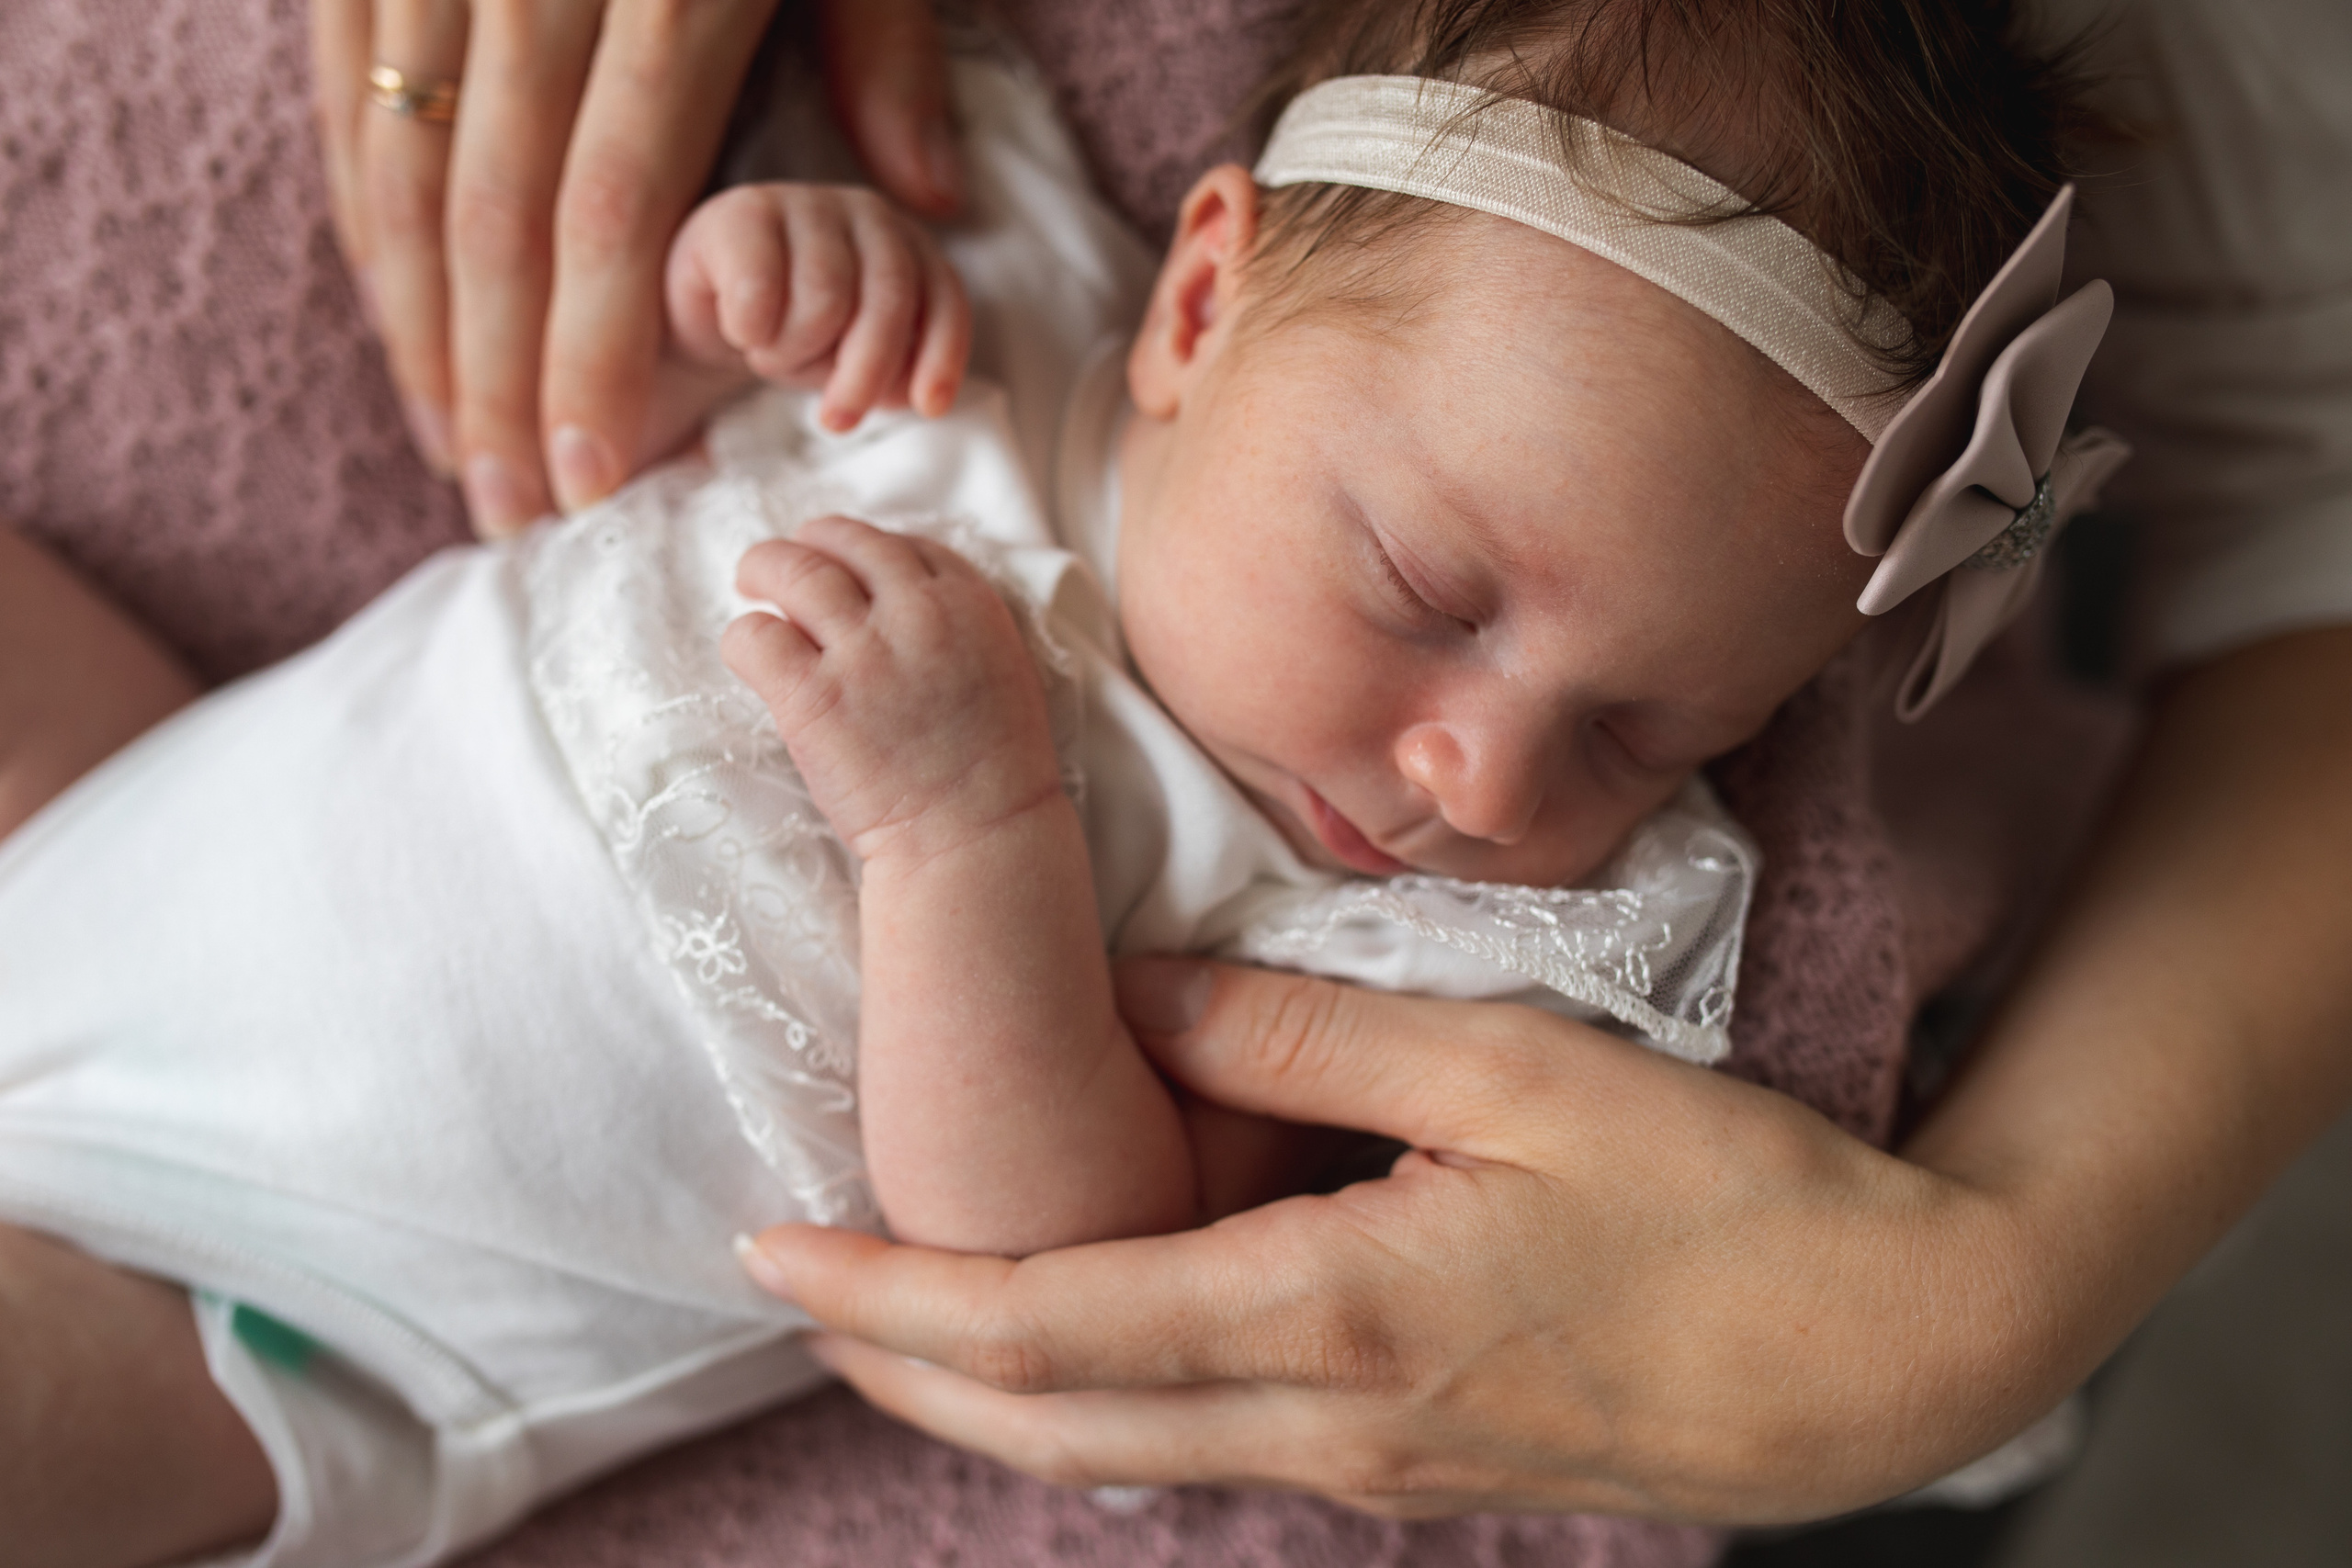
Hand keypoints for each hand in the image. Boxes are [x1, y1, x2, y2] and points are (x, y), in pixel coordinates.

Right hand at [309, 0, 962, 536]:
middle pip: (493, 210)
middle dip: (500, 378)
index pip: (610, 201)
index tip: (596, 470)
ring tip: (454, 450)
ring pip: (400, 163)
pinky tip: (396, 312)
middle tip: (514, 510)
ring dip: (420, 324)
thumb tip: (926, 205)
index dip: (594, 352)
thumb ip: (890, 49)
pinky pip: (348, 93)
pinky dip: (367, 213)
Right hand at [666, 183, 968, 435]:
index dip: (941, 355)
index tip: (928, 407)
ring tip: (772, 355)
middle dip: (865, 372)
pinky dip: (753, 330)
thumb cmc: (793, 331)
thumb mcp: (852, 360)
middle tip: (837, 419)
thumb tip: (909, 396)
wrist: (707, 306)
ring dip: (796, 352)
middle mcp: (868, 215)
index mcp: (909, 249)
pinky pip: (761, 291)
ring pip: (825, 301)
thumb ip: (891, 372)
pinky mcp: (743, 212)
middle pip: (888, 301)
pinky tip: (742, 331)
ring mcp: (807, 204)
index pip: (944, 299)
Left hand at [724, 517, 1062, 863]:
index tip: (847, 568)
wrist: (978, 838)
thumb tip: (898, 605)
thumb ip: (958, 628)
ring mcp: (864, 654)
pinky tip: (750, 656)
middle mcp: (918, 614)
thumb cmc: (994, 772)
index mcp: (970, 604)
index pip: (904, 546)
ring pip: (793, 570)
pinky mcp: (814, 697)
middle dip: (807, 545)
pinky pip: (755, 637)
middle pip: (844, 542)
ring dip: (763, 568)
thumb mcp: (1002, 671)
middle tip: (781, 566)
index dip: (866, 551)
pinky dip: (743, 638)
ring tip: (749, 583)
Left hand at [737, 958, 2090, 1521]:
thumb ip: (1304, 1033)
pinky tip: (1079, 1346)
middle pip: (1052, 1423)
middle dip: (903, 1360)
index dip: (899, 1292)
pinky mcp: (1412, 1474)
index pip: (1053, 1325)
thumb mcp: (1512, 1072)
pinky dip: (1099, 1404)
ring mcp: (1367, 1470)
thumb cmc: (1724, 1201)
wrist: (1886, 1358)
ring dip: (989, 1387)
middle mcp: (1324, 1420)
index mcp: (1332, 1313)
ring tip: (897, 1306)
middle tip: (792, 1288)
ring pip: (1119, 1452)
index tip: (780, 1247)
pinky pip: (1205, 1450)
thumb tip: (1140, 990)